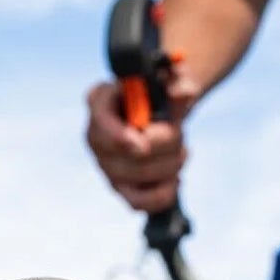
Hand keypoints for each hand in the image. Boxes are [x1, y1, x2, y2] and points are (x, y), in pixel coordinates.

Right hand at [84, 67, 200, 212]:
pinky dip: (163, 194)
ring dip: (172, 164)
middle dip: (168, 143)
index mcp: (99, 100)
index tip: (141, 146)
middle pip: (131, 154)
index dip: (120, 137)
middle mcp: (96, 136)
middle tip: (180, 133)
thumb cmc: (157, 91)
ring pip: (141, 176)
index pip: (101, 121)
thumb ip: (178, 79)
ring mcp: (105, 165)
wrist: (157, 112)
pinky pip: (139, 203)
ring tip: (182, 151)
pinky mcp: (119, 188)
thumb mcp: (168, 77)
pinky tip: (175, 179)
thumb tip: (184, 94)